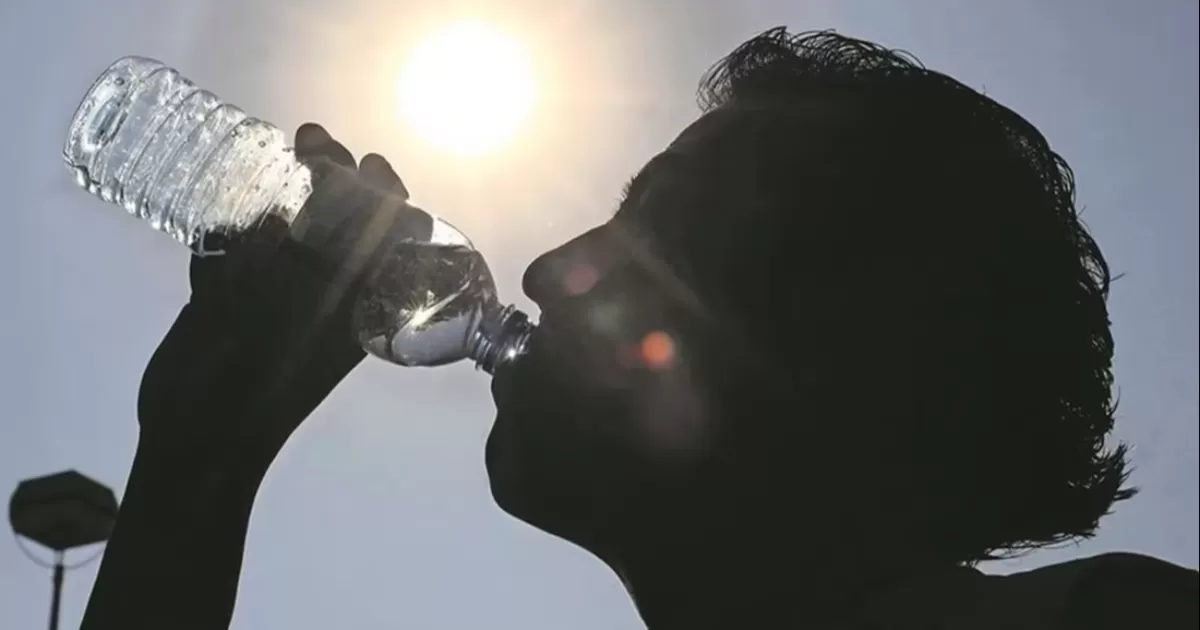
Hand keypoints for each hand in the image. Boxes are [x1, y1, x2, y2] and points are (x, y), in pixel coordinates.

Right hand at [137, 123, 408, 471]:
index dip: (388, 196)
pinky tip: (225, 218)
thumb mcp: (286, 327)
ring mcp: (274, 297)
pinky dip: (232, 231)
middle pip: (340, 222)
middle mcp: (323, 297)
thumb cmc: (260, 388)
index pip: (391, 240)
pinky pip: (236, 253)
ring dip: (284, 193)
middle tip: (312, 143)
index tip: (371, 163)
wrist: (200, 443)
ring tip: (278, 158)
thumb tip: (267, 222)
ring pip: (290, 230)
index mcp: (358, 306)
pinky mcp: (227, 302)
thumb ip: (282, 273)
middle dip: (332, 176)